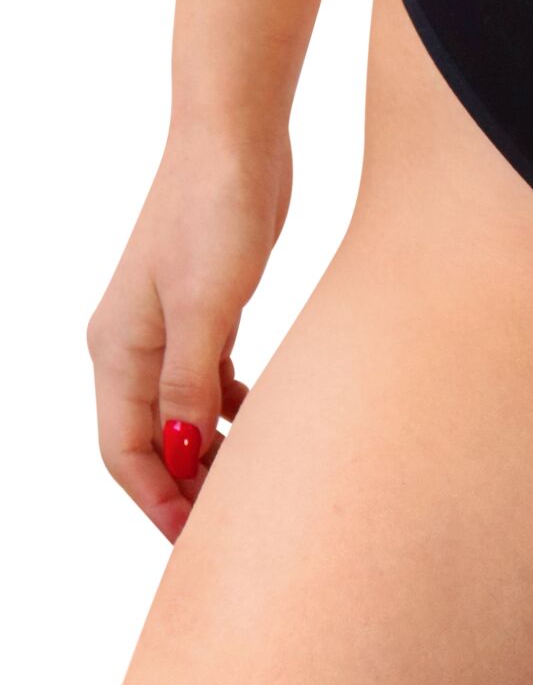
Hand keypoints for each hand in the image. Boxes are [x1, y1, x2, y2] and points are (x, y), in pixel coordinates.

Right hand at [85, 123, 290, 539]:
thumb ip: (191, 382)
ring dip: (209, 449)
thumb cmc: (216, 212)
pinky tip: (261, 419)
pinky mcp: (205, 307)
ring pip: (180, 412)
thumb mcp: (208, 305)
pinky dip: (227, 408)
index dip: (157, 501)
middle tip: (234, 525)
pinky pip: (207, 379)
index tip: (197, 544)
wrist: (235, 140)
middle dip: (183, 485)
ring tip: (255, 481)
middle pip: (148, 440)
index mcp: (117, 348)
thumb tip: (179, 453)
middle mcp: (132, 343)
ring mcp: (168, 325)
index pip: (126, 451)